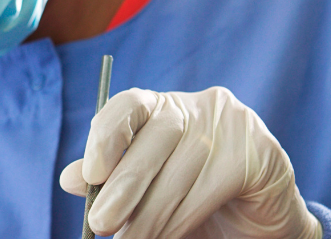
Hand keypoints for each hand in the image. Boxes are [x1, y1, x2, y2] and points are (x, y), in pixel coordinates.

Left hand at [60, 87, 321, 238]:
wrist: (257, 227)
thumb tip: (69, 178)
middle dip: (125, 185)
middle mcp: (200, 107)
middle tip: (102, 224)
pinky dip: (185, 216)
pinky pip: (215, 182)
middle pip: (157, 136)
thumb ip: (111, 180)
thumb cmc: (195, 205)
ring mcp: (235, 125)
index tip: (91, 174)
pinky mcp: (261, 152)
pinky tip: (169, 235)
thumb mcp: (147, 192)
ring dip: (154, 214)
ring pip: (184, 167)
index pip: (130, 104)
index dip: (108, 135)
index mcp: (164, 108)